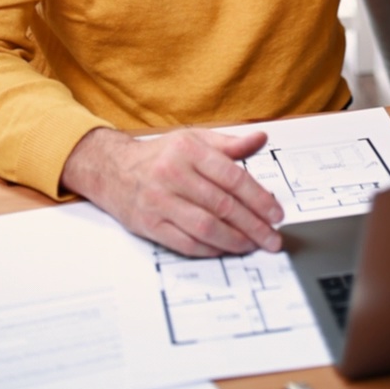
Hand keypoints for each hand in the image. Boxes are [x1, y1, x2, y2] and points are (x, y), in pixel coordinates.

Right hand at [61, 125, 283, 256]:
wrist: (113, 170)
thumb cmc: (161, 156)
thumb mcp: (194, 140)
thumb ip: (229, 144)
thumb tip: (261, 139)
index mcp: (188, 150)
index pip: (232, 177)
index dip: (259, 198)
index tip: (276, 213)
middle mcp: (173, 174)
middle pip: (222, 205)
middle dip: (253, 225)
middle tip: (272, 238)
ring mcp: (159, 201)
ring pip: (205, 227)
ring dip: (235, 241)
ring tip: (253, 245)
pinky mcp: (148, 224)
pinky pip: (185, 243)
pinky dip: (209, 249)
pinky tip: (225, 249)